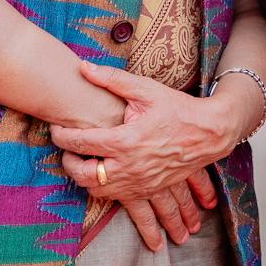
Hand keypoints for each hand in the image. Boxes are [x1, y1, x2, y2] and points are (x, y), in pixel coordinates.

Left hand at [51, 61, 254, 198]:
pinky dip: (103, 189)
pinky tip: (102, 176)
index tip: (55, 128)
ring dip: (84, 178)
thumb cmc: (178, 108)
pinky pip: (116, 199)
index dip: (62, 135)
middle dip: (68, 162)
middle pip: (83, 174)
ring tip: (82, 161)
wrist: (209, 133)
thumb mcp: (148, 89)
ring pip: (97, 190)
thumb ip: (113, 79)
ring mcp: (138, 182)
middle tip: (66, 149)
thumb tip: (83, 67)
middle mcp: (129, 166)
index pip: (81, 142)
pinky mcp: (147, 190)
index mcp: (126, 140)